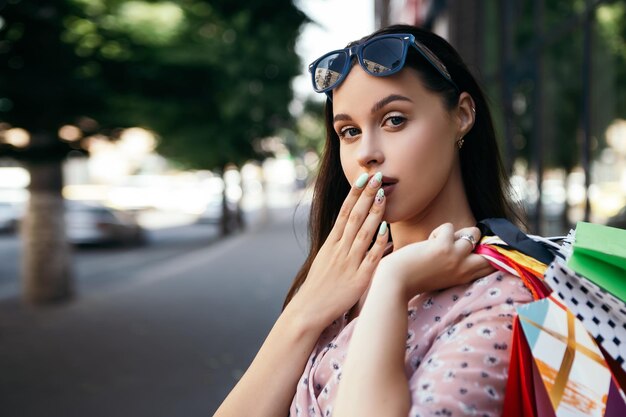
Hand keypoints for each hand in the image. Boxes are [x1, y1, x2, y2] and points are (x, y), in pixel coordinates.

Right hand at [287, 172, 388, 330]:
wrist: (309, 311)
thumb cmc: (319, 287)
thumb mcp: (325, 260)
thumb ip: (339, 246)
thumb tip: (352, 231)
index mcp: (331, 244)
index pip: (344, 212)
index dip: (354, 195)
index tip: (363, 178)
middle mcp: (339, 250)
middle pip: (354, 217)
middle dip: (367, 196)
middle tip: (377, 176)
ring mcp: (349, 263)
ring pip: (363, 233)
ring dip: (373, 213)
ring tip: (383, 194)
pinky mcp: (358, 279)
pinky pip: (370, 258)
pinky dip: (378, 243)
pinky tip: (385, 229)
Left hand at [374, 223, 493, 300]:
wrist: (396, 282)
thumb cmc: (414, 278)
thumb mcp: (442, 276)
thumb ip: (455, 264)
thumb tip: (462, 239)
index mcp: (464, 277)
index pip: (490, 265)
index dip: (487, 254)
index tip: (474, 249)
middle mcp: (464, 268)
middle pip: (489, 250)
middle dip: (476, 242)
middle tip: (455, 244)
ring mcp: (456, 257)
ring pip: (473, 232)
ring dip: (455, 233)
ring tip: (438, 243)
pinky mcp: (444, 246)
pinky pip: (449, 227)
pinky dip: (438, 231)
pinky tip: (426, 243)